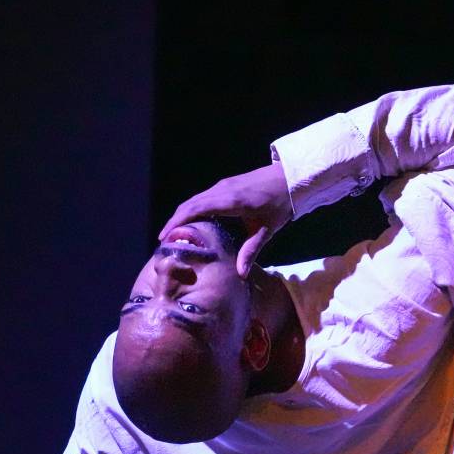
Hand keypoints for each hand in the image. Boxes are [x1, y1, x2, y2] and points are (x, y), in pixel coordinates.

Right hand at [158, 160, 291, 276]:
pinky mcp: (225, 185)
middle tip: (163, 240)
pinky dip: (191, 209)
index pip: (195, 210)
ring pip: (194, 199)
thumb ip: (251, 250)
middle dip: (174, 221)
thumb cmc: (279, 204)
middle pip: (189, 204)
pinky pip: (202, 197)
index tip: (164, 236)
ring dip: (181, 214)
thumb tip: (241, 274)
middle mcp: (221, 190)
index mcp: (229, 200)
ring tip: (173, 233)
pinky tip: (191, 222)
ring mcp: (222, 185)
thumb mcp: (267, 230)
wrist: (289, 178)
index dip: (177, 222)